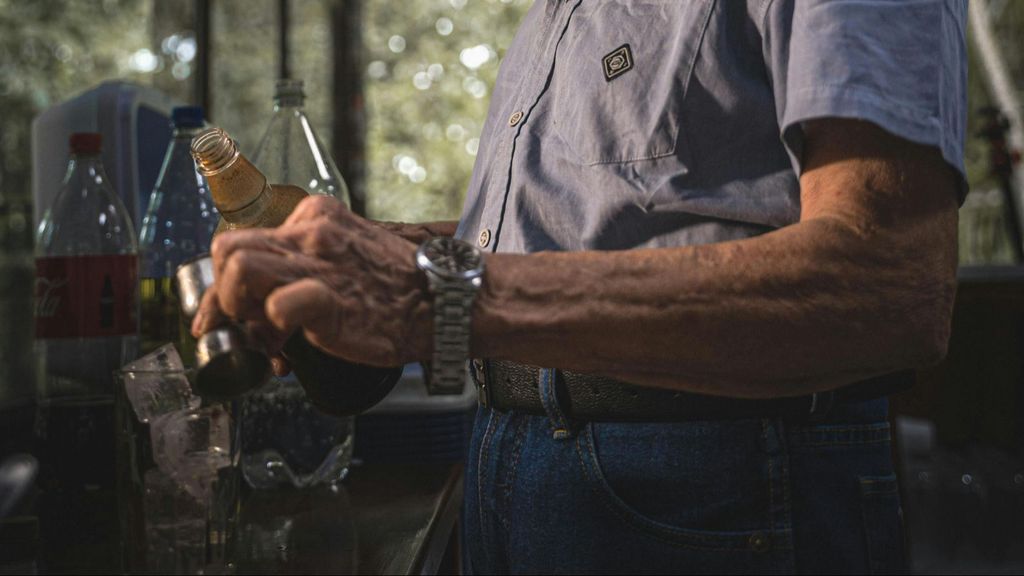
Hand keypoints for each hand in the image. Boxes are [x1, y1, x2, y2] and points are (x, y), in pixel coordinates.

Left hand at [190, 195, 432, 366]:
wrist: (447, 302)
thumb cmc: (402, 289)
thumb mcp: (350, 254)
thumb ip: (311, 264)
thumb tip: (268, 307)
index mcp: (315, 216)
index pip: (244, 238)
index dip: (229, 282)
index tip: (235, 313)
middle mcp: (311, 231)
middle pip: (228, 248)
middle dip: (223, 294)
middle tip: (243, 324)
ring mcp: (320, 261)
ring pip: (238, 268)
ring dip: (237, 309)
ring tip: (264, 336)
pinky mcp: (329, 297)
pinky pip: (277, 306)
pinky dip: (272, 332)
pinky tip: (287, 350)